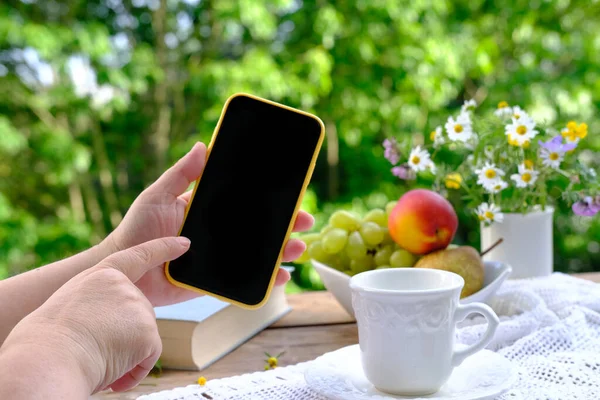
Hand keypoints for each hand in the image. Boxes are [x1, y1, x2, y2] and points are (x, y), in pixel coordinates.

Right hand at [3, 237, 190, 394]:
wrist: (48, 358)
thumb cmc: (46, 342)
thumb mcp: (73, 308)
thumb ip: (99, 305)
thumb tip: (118, 330)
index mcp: (100, 276)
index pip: (138, 257)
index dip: (163, 248)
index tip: (184, 243)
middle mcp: (124, 286)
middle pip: (138, 314)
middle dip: (124, 336)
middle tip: (93, 347)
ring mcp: (138, 307)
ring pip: (143, 338)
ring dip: (125, 355)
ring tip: (95, 357)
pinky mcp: (148, 331)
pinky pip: (148, 357)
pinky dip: (133, 371)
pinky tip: (112, 374)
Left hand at [104, 142, 313, 305]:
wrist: (125, 271)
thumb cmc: (137, 230)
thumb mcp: (157, 196)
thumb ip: (180, 174)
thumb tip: (202, 146)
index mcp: (209, 210)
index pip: (245, 201)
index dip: (269, 198)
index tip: (291, 192)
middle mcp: (220, 232)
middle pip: (260, 227)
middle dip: (286, 225)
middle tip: (305, 221)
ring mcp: (220, 257)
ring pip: (258, 253)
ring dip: (281, 251)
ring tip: (297, 249)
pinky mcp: (214, 281)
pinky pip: (243, 281)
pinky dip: (264, 280)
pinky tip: (281, 277)